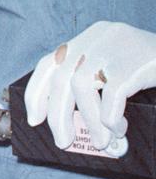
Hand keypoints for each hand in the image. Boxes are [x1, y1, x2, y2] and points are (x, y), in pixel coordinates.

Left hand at [25, 21, 155, 156]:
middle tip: (63, 141)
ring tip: (102, 141)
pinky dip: (109, 115)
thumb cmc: (152, 67)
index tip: (34, 119)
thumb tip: (67, 119)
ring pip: (83, 86)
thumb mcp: (116, 67)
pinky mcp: (134, 61)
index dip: (37, 91)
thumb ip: (93, 82)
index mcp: (88, 37)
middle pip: (62, 78)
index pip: (49, 62)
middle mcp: (95, 37)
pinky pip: (112, 93)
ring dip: (88, 120)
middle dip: (58, 114)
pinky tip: (116, 126)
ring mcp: (114, 46)